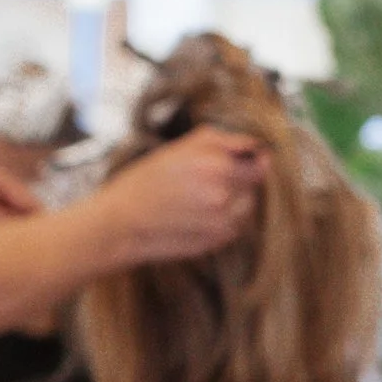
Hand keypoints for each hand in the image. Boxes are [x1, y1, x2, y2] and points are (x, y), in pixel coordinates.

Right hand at [92, 126, 265, 264]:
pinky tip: (198, 214)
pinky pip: (235, 225)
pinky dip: (225, 219)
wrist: (123, 222)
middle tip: (207, 179)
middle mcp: (224, 194)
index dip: (252, 159)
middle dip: (239, 178)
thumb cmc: (147, 181)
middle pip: (254, 184)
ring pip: (247, 206)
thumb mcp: (179, 148)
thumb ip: (220, 141)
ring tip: (201, 198)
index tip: (243, 159)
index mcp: (215, 165)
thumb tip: (254, 144)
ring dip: (235, 200)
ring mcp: (223, 220)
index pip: (259, 162)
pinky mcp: (219, 240)